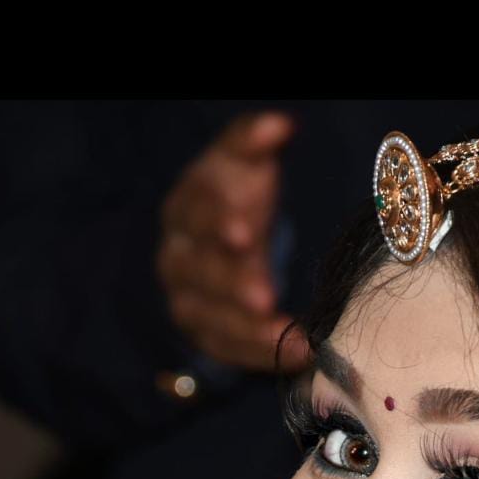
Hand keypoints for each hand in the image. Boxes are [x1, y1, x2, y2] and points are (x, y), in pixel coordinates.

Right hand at [157, 110, 311, 374]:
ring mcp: (189, 301)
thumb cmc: (239, 199)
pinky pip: (230, 351)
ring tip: (293, 336)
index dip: (217, 223)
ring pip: (212, 319)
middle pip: (200, 273)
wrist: (221, 248)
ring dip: (251, 330)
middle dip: (233, 284)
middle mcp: (180, 258)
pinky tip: (299, 355)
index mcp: (187, 209)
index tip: (244, 233)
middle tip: (264, 296)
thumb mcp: (244, 167)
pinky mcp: (207, 336)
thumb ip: (254, 143)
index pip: (195, 213)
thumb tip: (280, 124)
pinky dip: (263, 355)